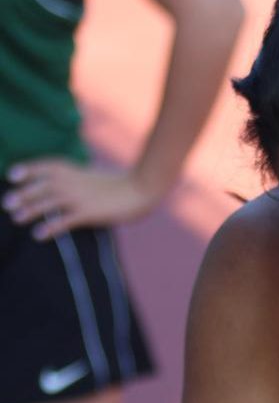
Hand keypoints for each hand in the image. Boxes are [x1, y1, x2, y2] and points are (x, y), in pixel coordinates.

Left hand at [2, 159, 162, 238]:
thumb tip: (68, 185)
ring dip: (31, 209)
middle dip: (24, 194)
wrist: (141, 188)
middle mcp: (74, 181)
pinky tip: (39, 235)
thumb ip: (79, 179)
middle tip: (7, 204)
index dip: (28, 170)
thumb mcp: (95, 177)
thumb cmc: (121, 184)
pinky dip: (51, 227)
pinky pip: (65, 220)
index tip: (12, 175)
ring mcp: (81, 197)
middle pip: (42, 185)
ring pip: (49, 201)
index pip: (45, 167)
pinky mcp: (90, 213)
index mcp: (74, 170)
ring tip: (16, 218)